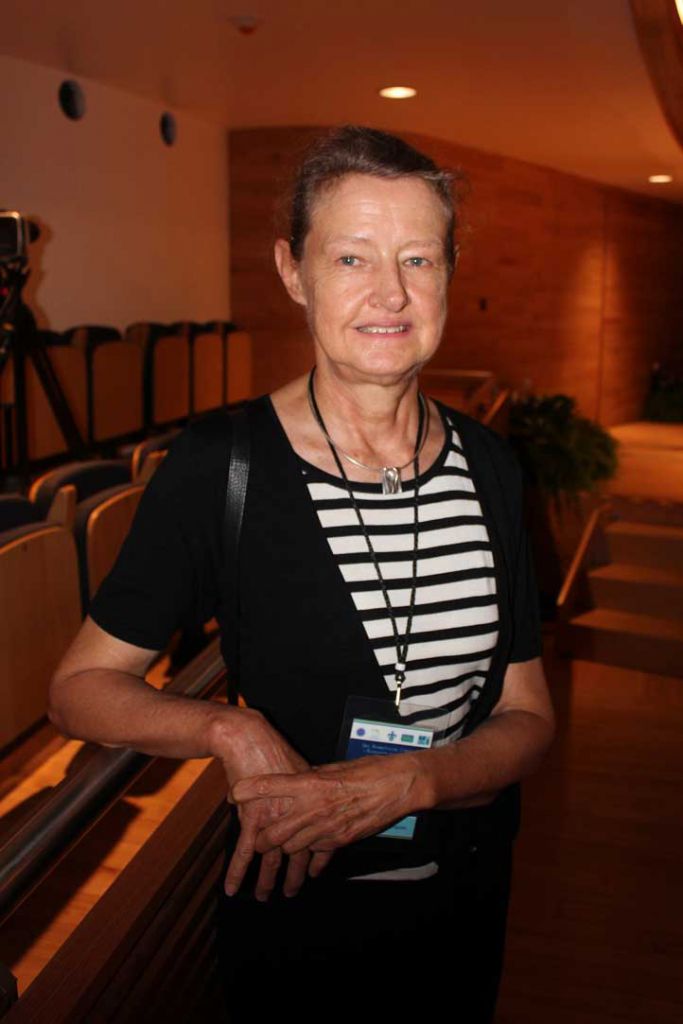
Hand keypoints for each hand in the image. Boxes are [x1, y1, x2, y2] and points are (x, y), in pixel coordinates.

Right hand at [207, 708, 332, 898]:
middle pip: (296, 854)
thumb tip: (311, 803)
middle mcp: (294, 814)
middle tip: (291, 892)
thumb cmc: (273, 750)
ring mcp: (273, 818)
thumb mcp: (297, 771)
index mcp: (308, 803)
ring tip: (264, 896)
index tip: (314, 873)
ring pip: (270, 859)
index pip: (317, 837)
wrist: (249, 739)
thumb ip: (305, 791)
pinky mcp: (251, 817)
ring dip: (266, 881)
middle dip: (293, 877)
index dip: (317, 859)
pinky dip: (237, 871)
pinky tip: (232, 887)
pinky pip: (243, 851)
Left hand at [231, 753, 427, 854]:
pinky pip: (315, 855)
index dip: (247, 791)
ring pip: (290, 847)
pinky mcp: (339, 840)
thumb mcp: (332, 768)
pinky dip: (307, 860)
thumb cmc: (367, 771)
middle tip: (255, 837)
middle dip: (260, 837)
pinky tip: (305, 864)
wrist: (396, 786)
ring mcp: (326, 827)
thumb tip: (294, 783)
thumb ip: (310, 779)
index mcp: (310, 783)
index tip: (234, 793)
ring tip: (277, 851)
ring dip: (281, 850)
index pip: (269, 786)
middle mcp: (313, 806)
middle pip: (273, 830)